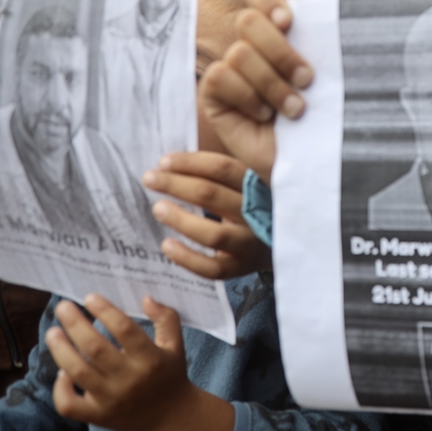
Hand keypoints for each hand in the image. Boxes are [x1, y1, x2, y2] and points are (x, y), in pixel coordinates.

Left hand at [47, 295, 232, 430]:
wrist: (171, 416)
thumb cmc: (170, 373)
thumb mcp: (175, 344)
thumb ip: (166, 318)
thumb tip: (145, 299)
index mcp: (151, 358)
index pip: (125, 329)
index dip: (105, 311)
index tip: (90, 297)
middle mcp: (130, 379)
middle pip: (95, 348)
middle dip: (75, 324)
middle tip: (63, 308)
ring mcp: (112, 400)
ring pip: (78, 372)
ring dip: (61, 350)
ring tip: (53, 332)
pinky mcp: (98, 416)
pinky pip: (69, 405)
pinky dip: (60, 389)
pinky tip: (62, 372)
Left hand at [142, 152, 269, 278]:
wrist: (282, 244)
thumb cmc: (253, 209)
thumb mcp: (246, 186)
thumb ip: (219, 175)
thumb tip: (171, 164)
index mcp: (258, 186)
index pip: (223, 168)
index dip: (191, 163)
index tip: (163, 162)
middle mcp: (257, 214)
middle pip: (213, 196)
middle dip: (176, 184)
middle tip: (149, 179)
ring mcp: (250, 243)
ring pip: (214, 234)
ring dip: (181, 219)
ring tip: (157, 208)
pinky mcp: (242, 268)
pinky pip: (213, 268)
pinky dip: (187, 258)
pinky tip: (167, 245)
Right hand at [199, 0, 315, 185]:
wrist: (311, 158)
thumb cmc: (322, 113)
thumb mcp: (325, 70)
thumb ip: (313, 29)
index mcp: (277, 31)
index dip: (269, 1)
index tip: (289, 22)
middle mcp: (250, 45)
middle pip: (248, 20)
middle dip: (281, 51)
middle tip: (307, 79)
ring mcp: (228, 69)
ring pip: (240, 54)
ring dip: (273, 84)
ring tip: (295, 109)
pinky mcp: (212, 94)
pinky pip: (221, 77)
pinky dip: (248, 97)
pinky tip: (265, 116)